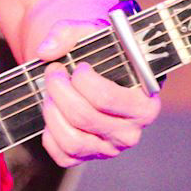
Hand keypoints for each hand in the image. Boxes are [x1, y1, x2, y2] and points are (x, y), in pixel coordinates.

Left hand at [34, 21, 160, 167]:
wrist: (87, 69)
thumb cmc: (97, 52)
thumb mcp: (89, 33)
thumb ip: (68, 32)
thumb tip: (46, 51)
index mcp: (144, 103)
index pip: (107, 99)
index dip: (83, 80)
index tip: (78, 66)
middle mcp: (130, 132)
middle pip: (84, 117)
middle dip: (59, 89)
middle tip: (53, 71)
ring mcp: (108, 149)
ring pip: (72, 140)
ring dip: (52, 111)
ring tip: (51, 91)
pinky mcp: (86, 158)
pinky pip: (61, 155)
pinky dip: (49, 133)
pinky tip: (54, 112)